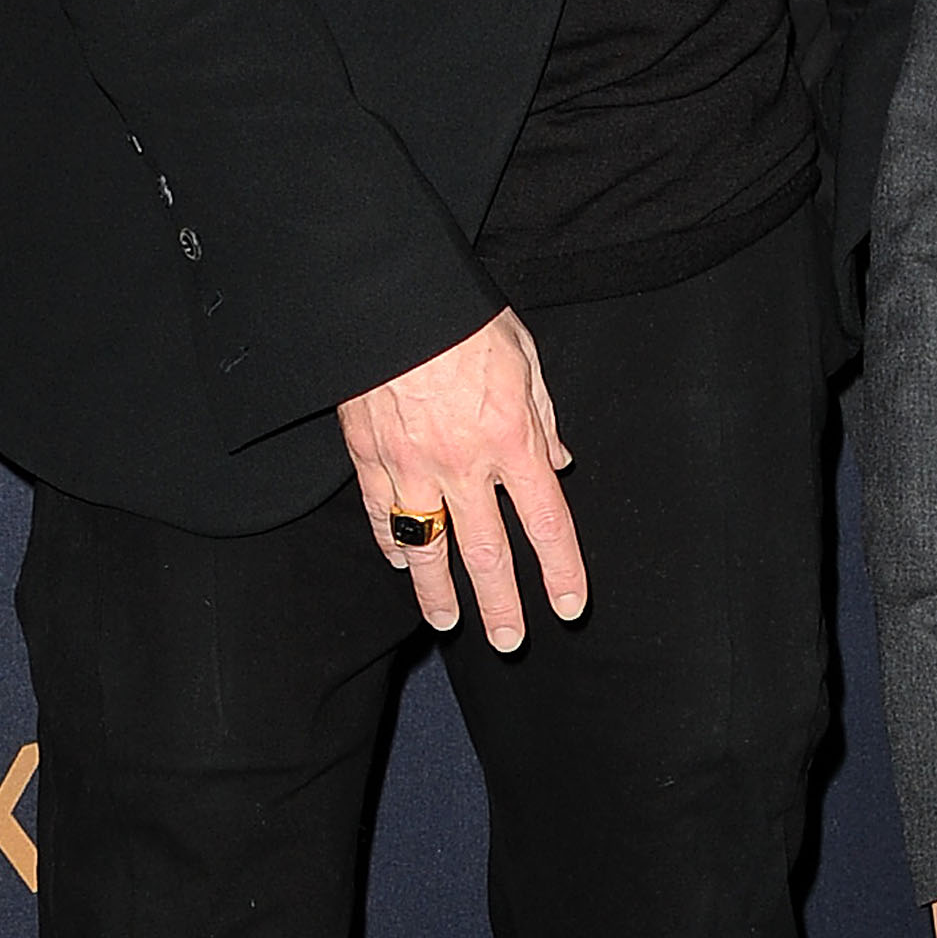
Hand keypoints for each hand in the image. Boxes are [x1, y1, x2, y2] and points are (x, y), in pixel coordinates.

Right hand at [337, 308, 583, 649]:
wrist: (391, 297)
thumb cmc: (464, 318)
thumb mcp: (525, 357)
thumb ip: (543, 415)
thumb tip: (558, 459)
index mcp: (511, 437)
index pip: (546, 520)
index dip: (561, 569)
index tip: (569, 606)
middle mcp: (462, 463)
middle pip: (486, 552)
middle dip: (501, 604)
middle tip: (510, 640)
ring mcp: (410, 466)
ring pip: (426, 547)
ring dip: (439, 592)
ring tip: (448, 622)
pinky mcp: (367, 456)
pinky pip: (378, 515)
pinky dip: (391, 543)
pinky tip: (400, 563)